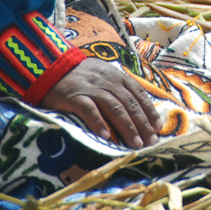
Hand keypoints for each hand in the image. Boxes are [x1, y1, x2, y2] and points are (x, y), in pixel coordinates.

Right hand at [39, 57, 160, 148]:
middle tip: (151, 142)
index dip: (149, 111)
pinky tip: (105, 136)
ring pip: (114, 108)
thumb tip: (137, 110)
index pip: (138, 94)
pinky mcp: (75, 96)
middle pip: (130, 104)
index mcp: (117, 77)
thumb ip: (119, 89)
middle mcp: (108, 81)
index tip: (158, 128)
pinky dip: (98, 123)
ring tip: (135, 144)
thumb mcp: (104, 76)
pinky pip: (89, 110)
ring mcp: (92, 88)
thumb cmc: (80, 76)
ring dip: (127, 127)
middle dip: (143, 124)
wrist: (52, 66)